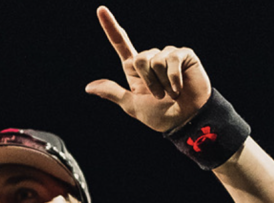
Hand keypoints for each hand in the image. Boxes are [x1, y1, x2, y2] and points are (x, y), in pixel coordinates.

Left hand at [85, 7, 211, 132]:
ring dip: (161, 83)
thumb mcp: (131, 105)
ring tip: (170, 92)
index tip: (101, 9)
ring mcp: (168, 55)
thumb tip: (89, 87)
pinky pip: (172, 61)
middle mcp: (151, 58)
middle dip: (147, 81)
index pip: (121, 44)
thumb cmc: (160, 114)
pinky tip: (179, 87)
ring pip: (155, 61)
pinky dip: (173, 79)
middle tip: (159, 95)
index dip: (111, 27)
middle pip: (139, 59)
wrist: (185, 119)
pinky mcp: (184, 54)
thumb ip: (112, 92)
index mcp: (135, 69)